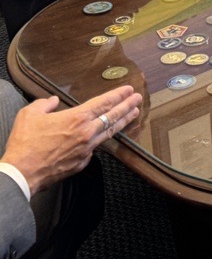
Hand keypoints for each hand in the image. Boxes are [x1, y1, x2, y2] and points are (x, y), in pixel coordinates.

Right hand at [0, 86, 141, 194]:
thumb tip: (52, 101)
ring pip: (110, 133)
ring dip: (123, 121)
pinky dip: (100, 141)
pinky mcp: (82, 163)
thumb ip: (44, 104)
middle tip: (138, 98)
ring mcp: (86, 149)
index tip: (129, 90)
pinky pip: (95, 149)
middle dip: (128, 105)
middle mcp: (86, 133)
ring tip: (134, 114)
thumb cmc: (24, 144)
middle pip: (113, 116)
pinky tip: (105, 137)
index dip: (118, 95)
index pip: (104, 103)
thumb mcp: (30, 114)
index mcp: (76, 118)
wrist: (21, 173)